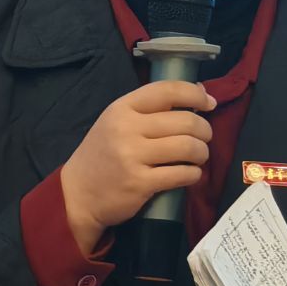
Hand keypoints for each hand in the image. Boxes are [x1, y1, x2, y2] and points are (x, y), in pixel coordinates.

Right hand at [59, 80, 215, 252]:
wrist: (77, 194)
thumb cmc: (103, 154)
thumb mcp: (118, 121)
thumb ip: (152, 107)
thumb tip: (199, 91)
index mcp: (122, 108)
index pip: (168, 90)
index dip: (195, 94)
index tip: (209, 103)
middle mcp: (127, 128)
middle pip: (185, 121)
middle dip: (204, 130)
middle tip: (205, 137)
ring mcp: (132, 157)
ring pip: (188, 147)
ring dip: (202, 152)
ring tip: (199, 156)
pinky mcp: (140, 183)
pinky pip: (182, 174)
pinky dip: (193, 174)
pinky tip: (190, 173)